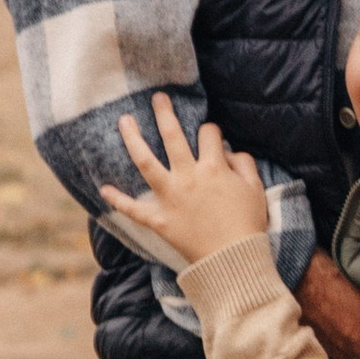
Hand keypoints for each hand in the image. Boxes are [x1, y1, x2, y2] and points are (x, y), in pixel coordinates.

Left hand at [98, 93, 271, 267]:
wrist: (233, 260)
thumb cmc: (248, 224)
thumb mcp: (256, 189)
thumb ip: (244, 164)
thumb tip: (229, 152)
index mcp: (214, 168)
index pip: (209, 135)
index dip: (211, 131)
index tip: (211, 137)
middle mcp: (188, 177)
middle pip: (172, 136)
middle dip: (164, 113)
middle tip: (157, 98)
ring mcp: (170, 198)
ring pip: (145, 162)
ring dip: (133, 139)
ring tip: (124, 121)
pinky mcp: (159, 220)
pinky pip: (134, 209)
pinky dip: (118, 200)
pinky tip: (103, 188)